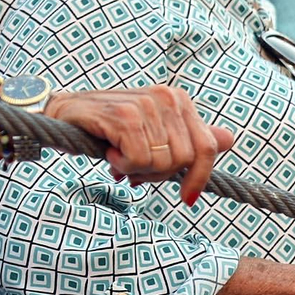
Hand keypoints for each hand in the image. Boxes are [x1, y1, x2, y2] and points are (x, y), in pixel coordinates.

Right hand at [43, 85, 233, 199]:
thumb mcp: (154, 132)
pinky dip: (122, 166)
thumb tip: (229, 140)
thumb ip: (189, 136)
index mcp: (178, 99)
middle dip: (158, 174)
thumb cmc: (110, 127)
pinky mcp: (124, 115)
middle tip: (134, 168)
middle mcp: (166, 96)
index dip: (198, 178)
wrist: (66, 113)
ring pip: (162, 162)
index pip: (206, 147)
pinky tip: (109, 153)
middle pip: (183, 160)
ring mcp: (146, 104)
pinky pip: (139, 160)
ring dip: (137, 170)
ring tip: (119, 158)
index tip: (187, 198)